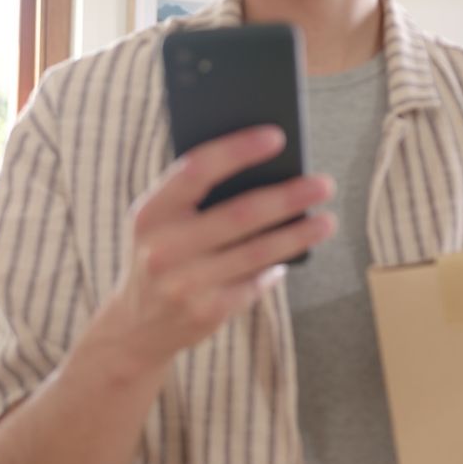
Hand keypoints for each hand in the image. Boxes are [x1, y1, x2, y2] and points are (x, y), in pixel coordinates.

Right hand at [102, 124, 335, 371]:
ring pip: (257, 252)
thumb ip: (196, 197)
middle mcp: (163, 248)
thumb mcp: (161, 222)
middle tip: (324, 184)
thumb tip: (267, 171)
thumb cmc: (162, 254)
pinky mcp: (207, 312)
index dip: (237, 151)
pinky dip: (277, 265)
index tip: (276, 137)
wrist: (136, 326)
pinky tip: (297, 250)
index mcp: (150, 213)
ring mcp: (185, 284)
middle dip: (288, 197)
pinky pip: (255, 282)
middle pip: (239, 214)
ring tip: (327, 220)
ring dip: (298, 234)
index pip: (196, 170)